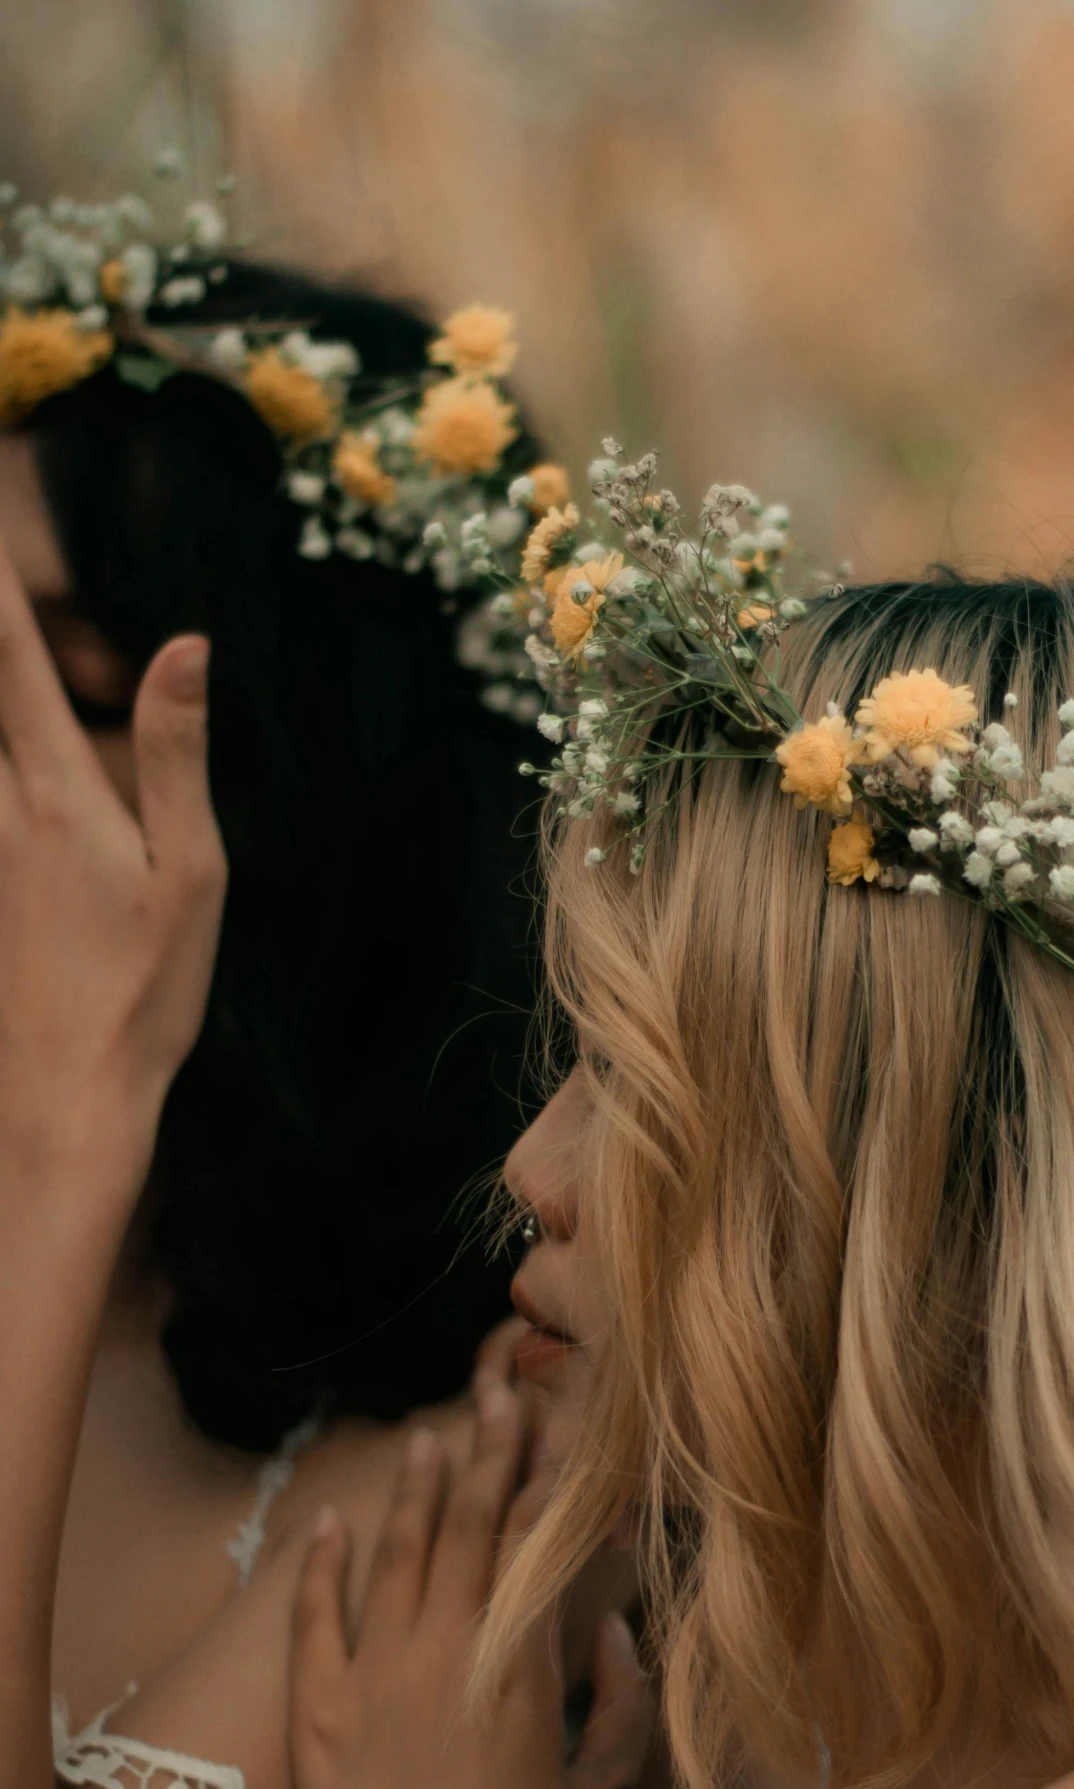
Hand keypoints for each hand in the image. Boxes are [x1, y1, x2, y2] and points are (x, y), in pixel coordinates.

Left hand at [0, 534, 222, 1178]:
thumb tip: (185, 646)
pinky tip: (29, 766)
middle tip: (4, 548)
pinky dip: (2, 757)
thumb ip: (178, 753)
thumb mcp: (191, 873)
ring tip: (32, 687)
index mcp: (56, 790)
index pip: (14, 655)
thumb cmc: (143, 991)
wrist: (64, 1093)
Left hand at [291, 1386, 652, 1788]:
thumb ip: (624, 1705)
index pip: (537, 1544)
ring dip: (416, 1489)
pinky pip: (317, 1616)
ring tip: (431, 1435)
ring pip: (398, 1554)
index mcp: (523, 1666)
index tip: (558, 1427)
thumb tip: (612, 1627)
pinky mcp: (317, 1710)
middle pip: (468, 1528)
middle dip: (488, 1455)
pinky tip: (332, 1521)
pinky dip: (324, 1563)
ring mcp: (376, 1674)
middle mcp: (448, 1648)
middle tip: (499, 1395)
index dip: (548, 1480)